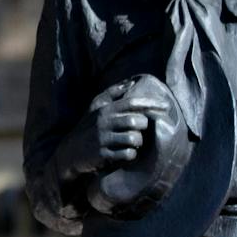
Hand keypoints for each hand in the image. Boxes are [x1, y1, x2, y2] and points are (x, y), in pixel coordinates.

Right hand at [55, 82, 173, 179]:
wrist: (69, 152)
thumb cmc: (88, 128)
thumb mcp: (96, 107)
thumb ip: (113, 93)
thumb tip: (132, 82)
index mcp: (105, 109)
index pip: (132, 102)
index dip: (151, 104)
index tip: (166, 106)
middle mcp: (104, 122)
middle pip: (137, 122)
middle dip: (142, 128)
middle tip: (138, 131)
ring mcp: (103, 138)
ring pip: (134, 138)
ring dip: (137, 143)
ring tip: (132, 144)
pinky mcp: (103, 154)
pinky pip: (128, 154)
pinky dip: (130, 155)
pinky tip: (125, 154)